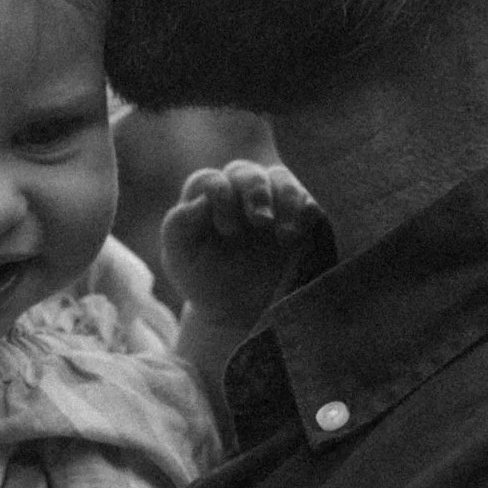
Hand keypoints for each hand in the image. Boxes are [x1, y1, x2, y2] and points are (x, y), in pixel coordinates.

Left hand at [160, 160, 319, 328]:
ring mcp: (274, 200)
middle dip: (255, 192)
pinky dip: (309, 210)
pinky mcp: (302, 214)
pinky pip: (310, 200)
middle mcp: (240, 192)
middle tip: (261, 221)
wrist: (241, 314)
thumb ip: (177, 228)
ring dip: (285, 199)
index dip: (218, 196)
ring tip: (286, 235)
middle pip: (247, 173)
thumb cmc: (206, 282)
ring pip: (281, 179)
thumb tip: (199, 202)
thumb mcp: (181, 260)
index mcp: (207, 198)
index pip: (210, 181)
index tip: (226, 229)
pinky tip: (306, 230)